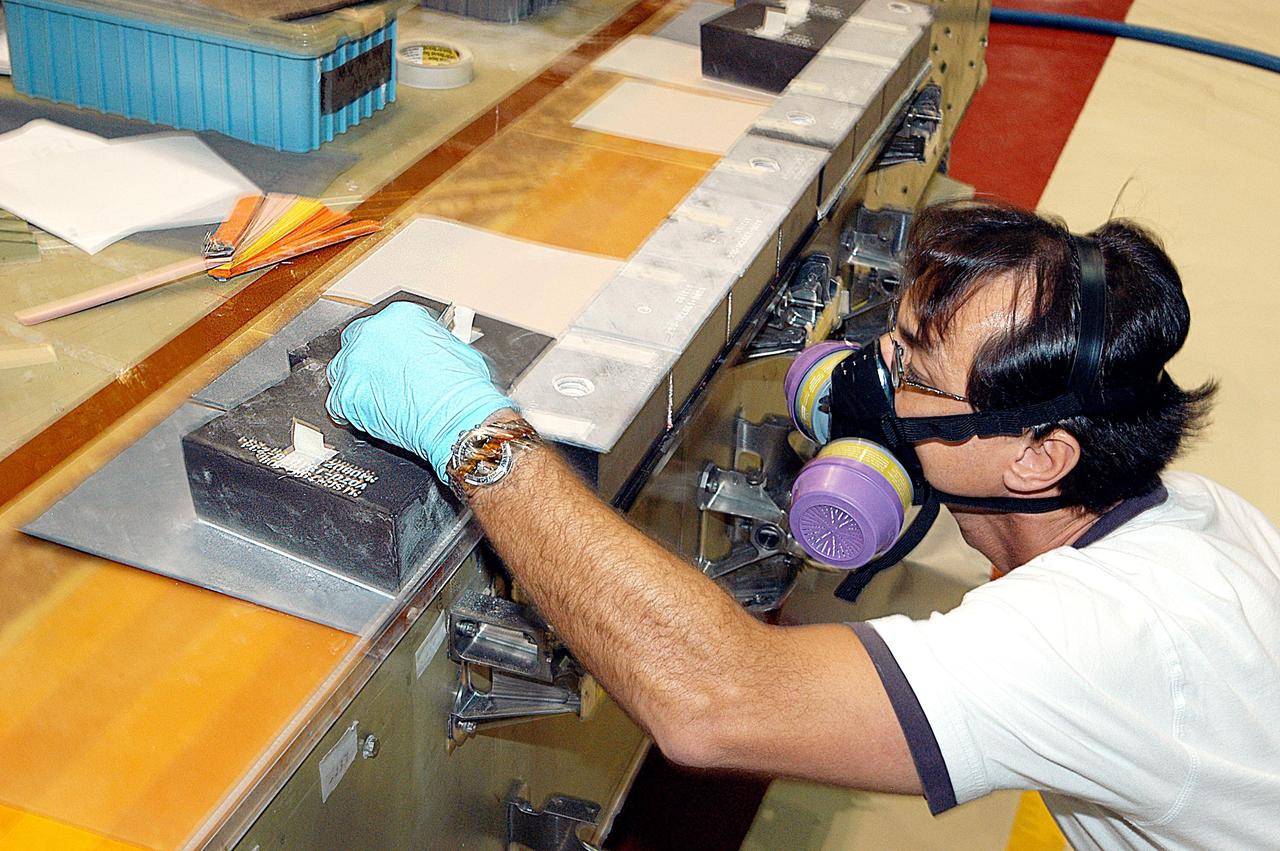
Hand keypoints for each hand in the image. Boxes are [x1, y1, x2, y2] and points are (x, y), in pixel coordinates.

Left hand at [325, 301, 513, 476]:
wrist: (459, 419)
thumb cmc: (463, 389)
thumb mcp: (454, 348)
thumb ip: (427, 342)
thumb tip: (426, 348)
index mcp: (399, 316)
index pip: (384, 325)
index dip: (389, 344)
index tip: (394, 355)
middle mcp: (372, 333)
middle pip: (356, 342)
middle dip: (368, 359)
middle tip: (384, 376)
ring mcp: (355, 364)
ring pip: (342, 370)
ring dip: (357, 383)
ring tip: (379, 398)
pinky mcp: (345, 395)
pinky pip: (337, 403)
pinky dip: (351, 411)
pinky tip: (370, 415)